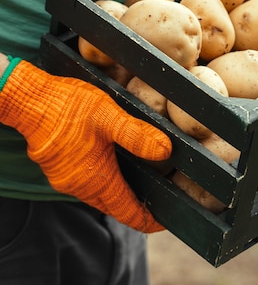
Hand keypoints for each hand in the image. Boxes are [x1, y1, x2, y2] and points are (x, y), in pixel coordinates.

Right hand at [0, 57, 171, 232]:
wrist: (27, 99)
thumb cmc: (67, 107)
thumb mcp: (109, 116)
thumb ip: (136, 135)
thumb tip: (165, 151)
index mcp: (97, 179)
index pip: (128, 212)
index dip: (148, 220)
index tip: (165, 221)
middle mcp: (80, 187)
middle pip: (115, 208)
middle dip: (136, 208)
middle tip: (159, 202)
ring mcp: (67, 180)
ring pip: (100, 197)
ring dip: (119, 195)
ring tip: (141, 185)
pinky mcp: (59, 170)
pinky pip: (87, 186)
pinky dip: (104, 184)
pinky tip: (114, 168)